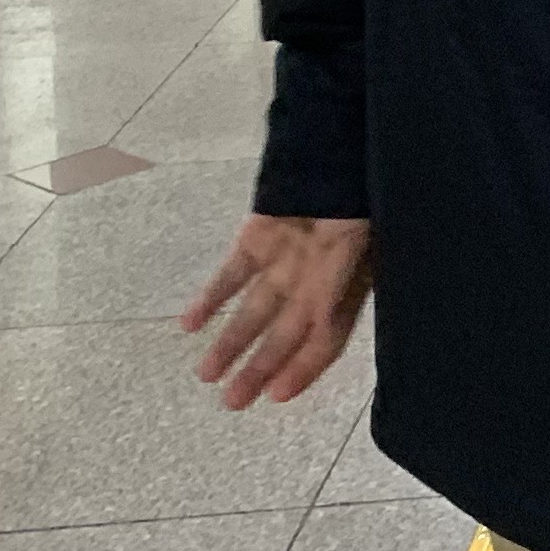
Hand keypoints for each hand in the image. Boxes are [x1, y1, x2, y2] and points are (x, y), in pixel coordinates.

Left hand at [184, 214, 376, 407]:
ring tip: (206, 375)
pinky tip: (188, 324)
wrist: (338, 148)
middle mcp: (313, 283)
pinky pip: (230, 276)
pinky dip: (209, 299)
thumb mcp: (361, 247)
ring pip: (252, 312)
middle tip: (232, 402)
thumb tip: (321, 328)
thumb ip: (338, 289)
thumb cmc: (361, 199)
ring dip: (229, 344)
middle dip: (258, 369)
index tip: (276, 396)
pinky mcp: (258, 240)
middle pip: (283, 336)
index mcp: (347, 288)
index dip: (303, 370)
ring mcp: (284, 262)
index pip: (325, 341)